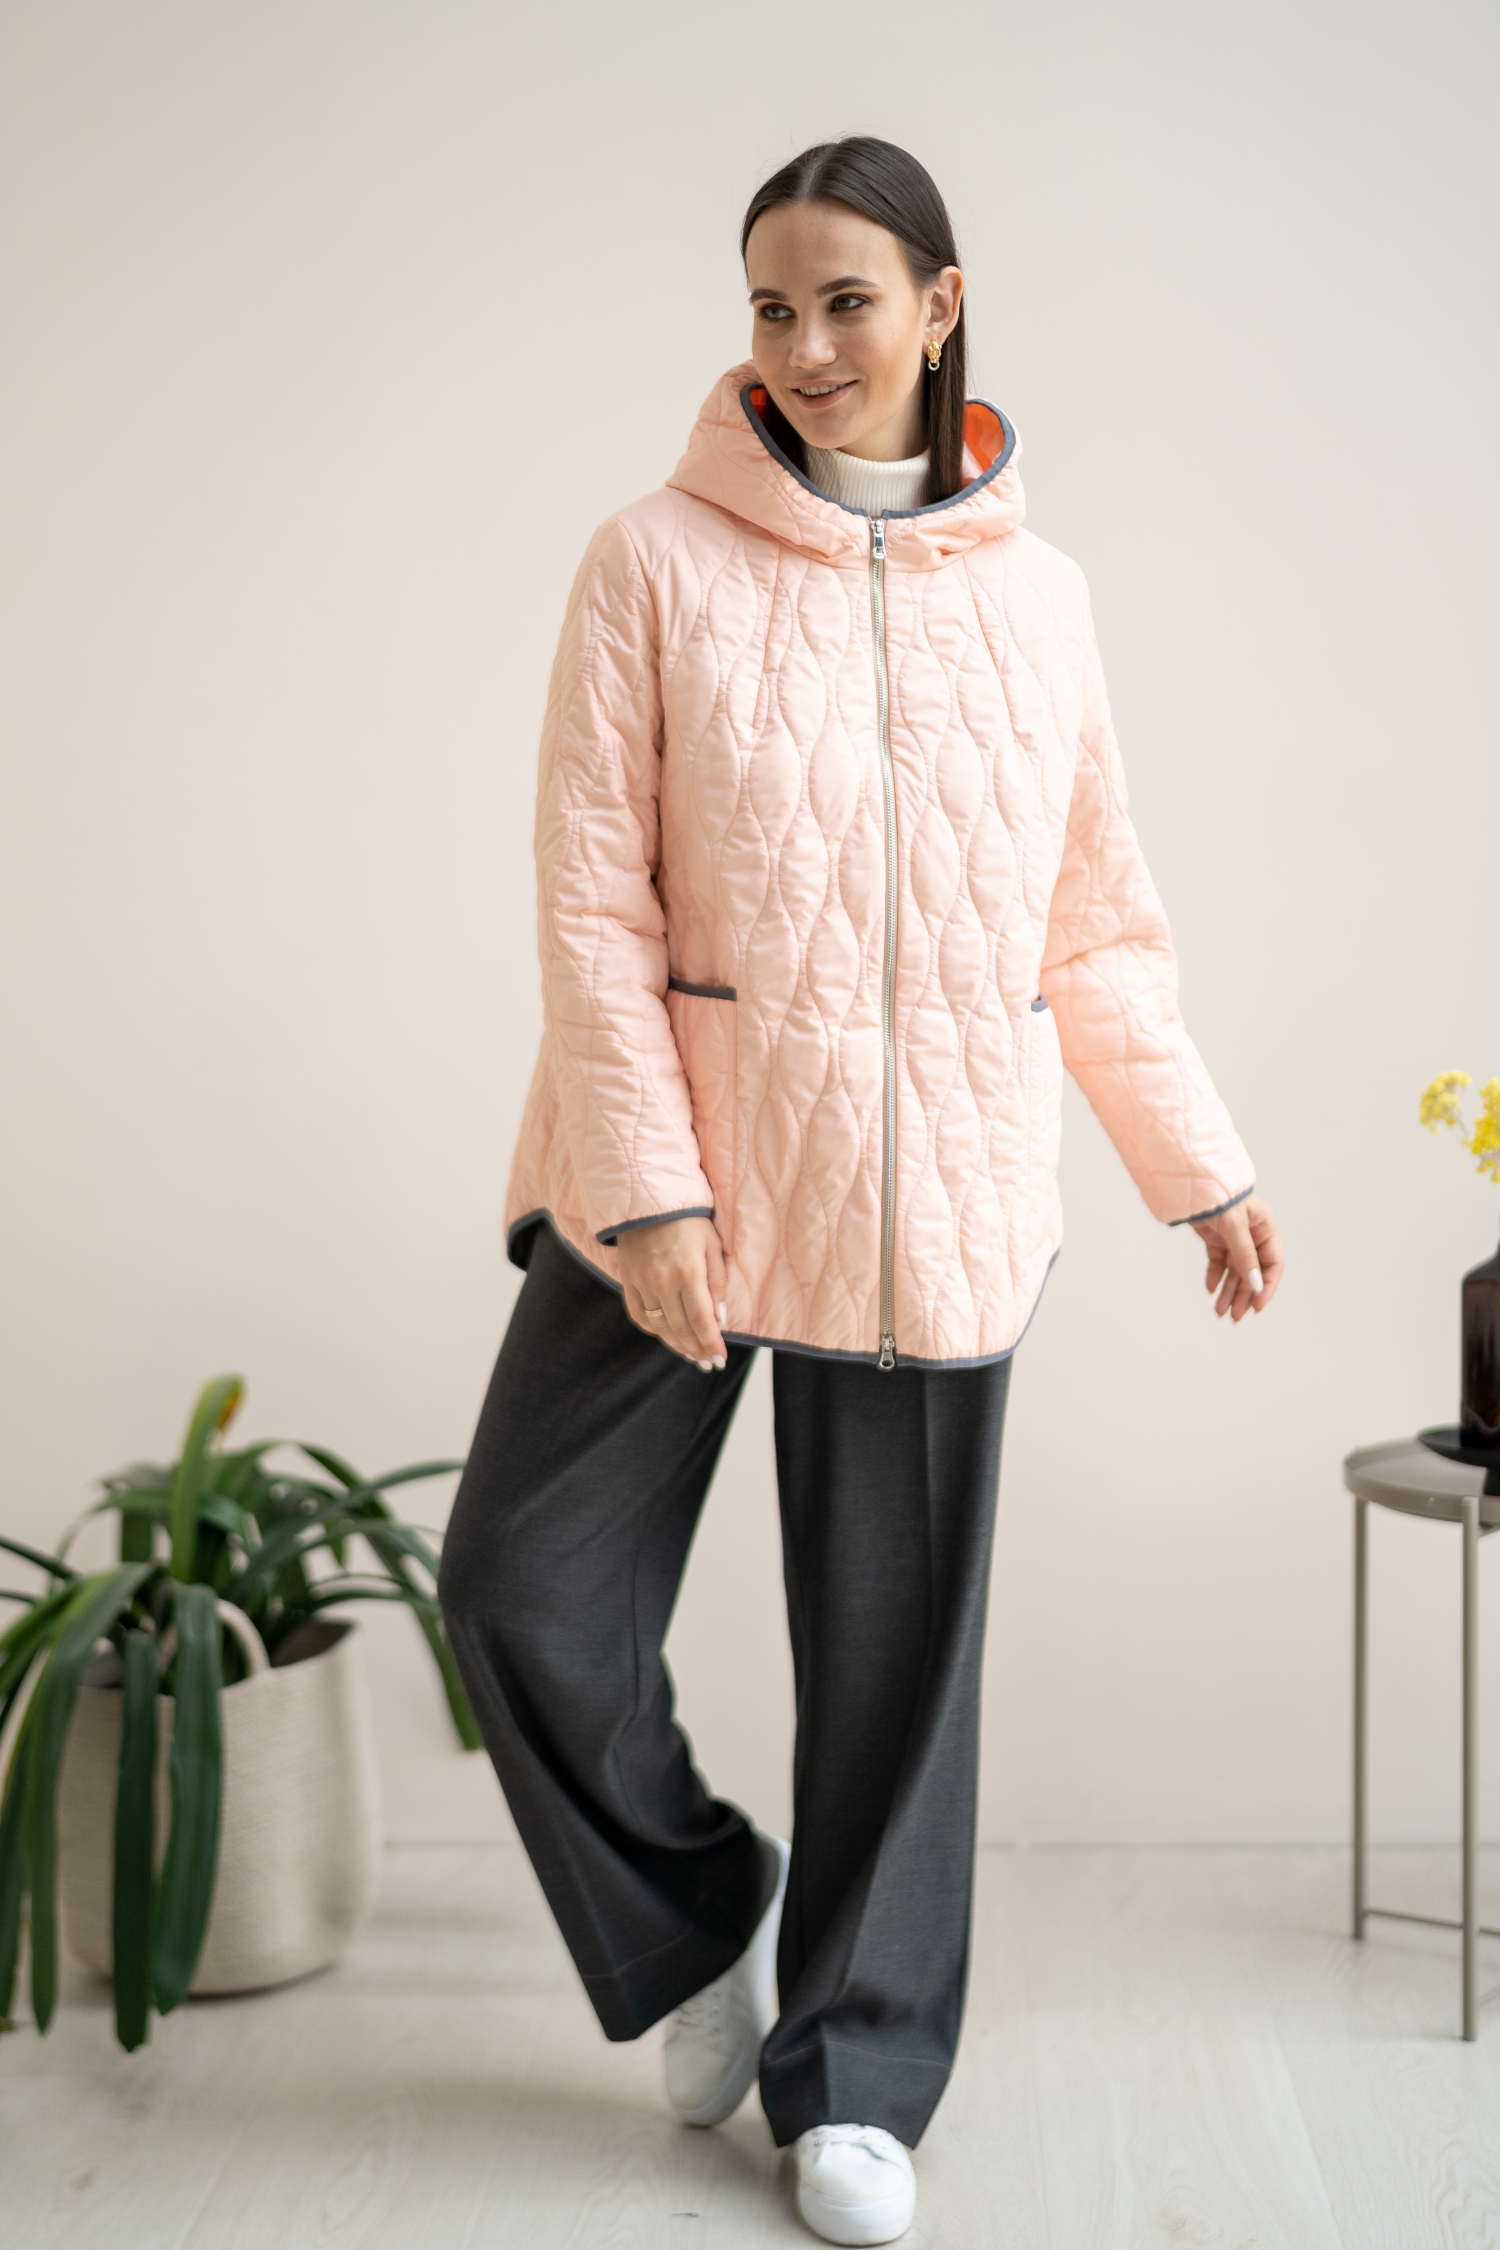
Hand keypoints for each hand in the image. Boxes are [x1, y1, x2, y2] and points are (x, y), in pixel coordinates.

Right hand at [616, 1215, 728, 1370]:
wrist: (649, 1202)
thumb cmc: (688, 1222)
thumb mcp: (712, 1245)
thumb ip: (718, 1282)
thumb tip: (721, 1319)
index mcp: (688, 1271)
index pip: (701, 1319)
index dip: (711, 1343)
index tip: (720, 1359)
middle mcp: (663, 1281)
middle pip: (681, 1328)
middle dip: (697, 1349)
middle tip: (708, 1363)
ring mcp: (642, 1283)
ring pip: (660, 1327)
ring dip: (677, 1345)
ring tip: (691, 1356)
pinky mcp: (628, 1281)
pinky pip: (640, 1315)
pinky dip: (653, 1330)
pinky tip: (666, 1336)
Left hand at [1191, 1193, 1283, 1322]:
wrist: (1192, 1181)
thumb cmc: (1220, 1196)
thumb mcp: (1235, 1226)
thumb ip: (1245, 1255)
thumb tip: (1255, 1284)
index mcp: (1265, 1229)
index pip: (1272, 1265)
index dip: (1267, 1287)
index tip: (1257, 1306)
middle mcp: (1252, 1236)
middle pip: (1253, 1273)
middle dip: (1244, 1295)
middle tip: (1236, 1316)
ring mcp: (1234, 1238)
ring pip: (1235, 1272)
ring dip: (1229, 1291)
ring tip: (1220, 1311)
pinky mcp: (1216, 1239)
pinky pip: (1218, 1263)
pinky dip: (1215, 1276)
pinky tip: (1211, 1290)